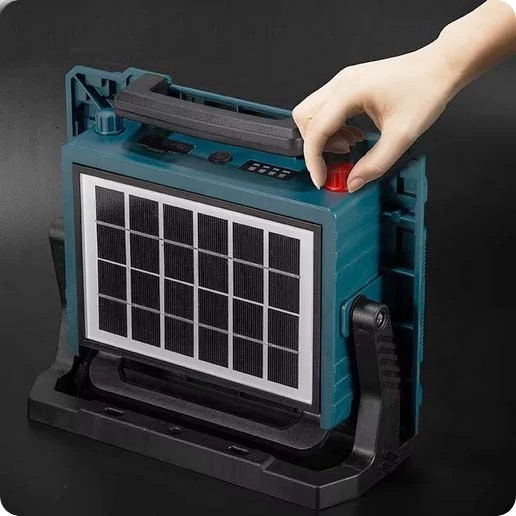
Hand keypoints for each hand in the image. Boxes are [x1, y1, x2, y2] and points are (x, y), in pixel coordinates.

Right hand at [293, 44, 454, 190]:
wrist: (440, 68)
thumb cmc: (425, 89)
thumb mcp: (402, 135)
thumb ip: (375, 163)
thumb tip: (353, 182)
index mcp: (349, 91)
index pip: (316, 130)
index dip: (314, 159)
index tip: (322, 178)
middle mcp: (340, 83)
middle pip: (304, 118)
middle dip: (314, 145)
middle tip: (337, 159)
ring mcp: (343, 82)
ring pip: (312, 113)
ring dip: (324, 136)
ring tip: (349, 147)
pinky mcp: (349, 86)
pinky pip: (327, 110)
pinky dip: (333, 128)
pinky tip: (353, 136)